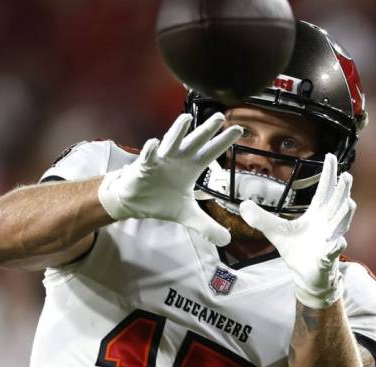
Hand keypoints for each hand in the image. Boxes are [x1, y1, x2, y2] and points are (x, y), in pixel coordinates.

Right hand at [98, 113, 241, 245]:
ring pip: (171, 142)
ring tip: (186, 118)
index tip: (239, 129)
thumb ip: (206, 226)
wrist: (136, 202)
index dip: (224, 142)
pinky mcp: (144, 166)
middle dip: (206, 130)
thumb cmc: (162, 200)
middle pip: (195, 142)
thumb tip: (227, 241)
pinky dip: (150, 151)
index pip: (211, 153)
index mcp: (191, 167)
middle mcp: (178, 159)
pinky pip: (147, 157)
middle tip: (219, 116)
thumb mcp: (187, 215)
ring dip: (178, 131)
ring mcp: (161, 160)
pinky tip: (154, 145)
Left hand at [238, 154, 355, 308]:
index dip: (328, 174)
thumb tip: (243, 205)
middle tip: (346, 176)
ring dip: (344, 215)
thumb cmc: (296, 249)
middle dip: (343, 190)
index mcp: (317, 214)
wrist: (304, 274)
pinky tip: (338, 242)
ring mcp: (329, 240)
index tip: (331, 156)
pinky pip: (333, 251)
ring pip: (340, 225)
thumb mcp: (274, 231)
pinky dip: (335, 247)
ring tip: (349, 203)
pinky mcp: (327, 258)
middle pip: (337, 203)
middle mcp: (327, 223)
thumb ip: (260, 218)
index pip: (324, 191)